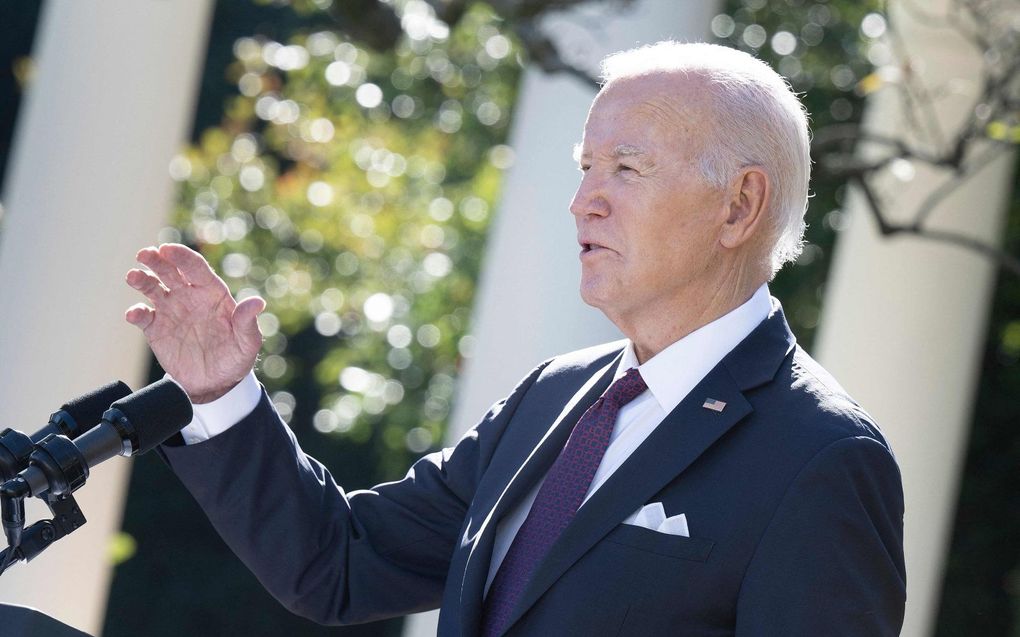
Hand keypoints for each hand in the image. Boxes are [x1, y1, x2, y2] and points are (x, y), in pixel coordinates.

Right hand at [125, 243, 265, 402]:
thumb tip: (257, 302)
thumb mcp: (247, 342)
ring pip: (152, 288)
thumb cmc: (236, 357)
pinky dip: (137, 313)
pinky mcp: (156, 329)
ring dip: (142, 280)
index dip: (182, 256)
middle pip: (170, 271)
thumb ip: (247, 322)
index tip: (167, 249)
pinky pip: (143, 316)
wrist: (216, 383)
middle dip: (156, 260)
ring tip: (133, 276)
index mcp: (212, 292)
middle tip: (145, 254)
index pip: (195, 267)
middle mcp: (189, 296)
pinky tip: (135, 314)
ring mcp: (170, 310)